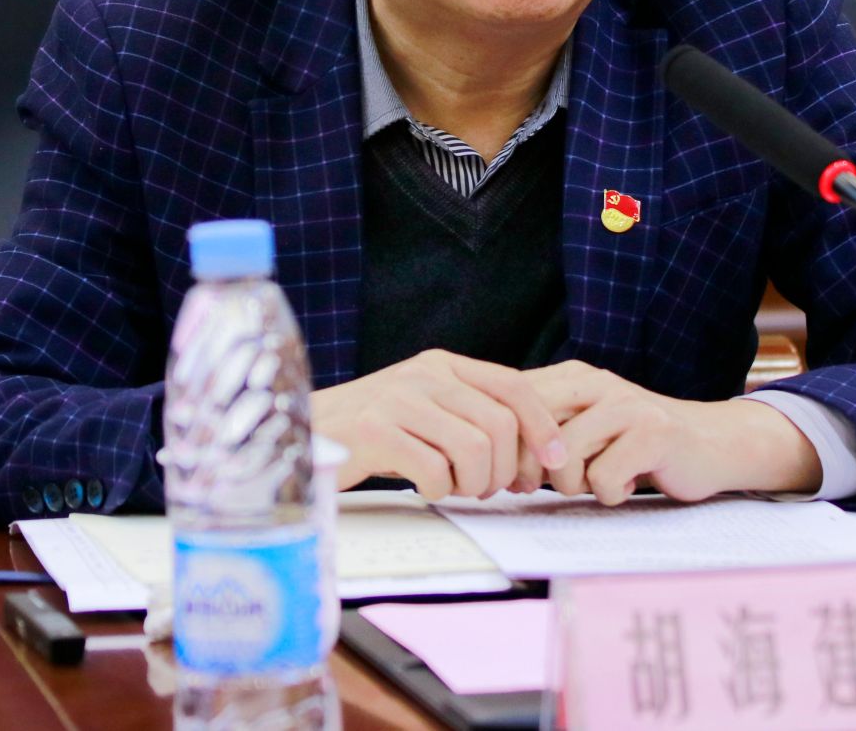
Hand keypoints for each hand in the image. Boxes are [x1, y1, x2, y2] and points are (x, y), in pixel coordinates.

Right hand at [310, 349, 570, 499]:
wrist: (300, 435)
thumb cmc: (371, 435)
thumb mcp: (424, 410)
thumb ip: (468, 415)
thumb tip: (536, 449)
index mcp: (441, 365)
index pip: (513, 386)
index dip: (542, 426)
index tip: (556, 462)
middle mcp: (422, 374)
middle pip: (500, 425)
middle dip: (505, 469)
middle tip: (487, 489)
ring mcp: (396, 398)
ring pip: (474, 448)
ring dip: (474, 483)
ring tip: (456, 488)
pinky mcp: (373, 430)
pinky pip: (436, 470)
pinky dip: (439, 491)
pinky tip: (423, 488)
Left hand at [523, 360, 823, 504]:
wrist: (711, 443)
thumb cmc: (636, 444)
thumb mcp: (584, 426)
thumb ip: (542, 430)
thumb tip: (488, 458)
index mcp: (572, 376)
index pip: (513, 405)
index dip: (505, 448)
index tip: (515, 476)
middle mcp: (597, 382)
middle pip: (531, 429)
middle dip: (529, 470)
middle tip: (546, 487)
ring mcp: (627, 405)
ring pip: (564, 457)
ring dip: (573, 486)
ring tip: (595, 482)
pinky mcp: (654, 433)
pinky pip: (604, 478)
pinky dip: (611, 495)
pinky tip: (629, 484)